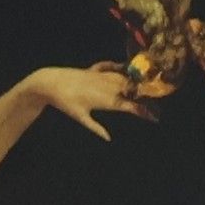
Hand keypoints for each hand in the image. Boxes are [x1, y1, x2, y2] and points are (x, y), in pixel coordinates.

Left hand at [25, 65, 151, 139]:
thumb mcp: (80, 118)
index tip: (153, 116)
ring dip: (132, 81)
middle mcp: (106, 85)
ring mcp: (99, 75)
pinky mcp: (91, 70)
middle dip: (142, 94)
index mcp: (106, 99)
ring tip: (142, 86)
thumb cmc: (65, 103)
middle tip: (154, 100)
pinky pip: (108, 66)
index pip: (129, 105)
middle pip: (130, 89)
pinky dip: (117, 67)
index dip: (143, 111)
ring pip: (121, 77)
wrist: (50, 82)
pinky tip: (123, 67)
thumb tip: (109, 138)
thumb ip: (96, 128)